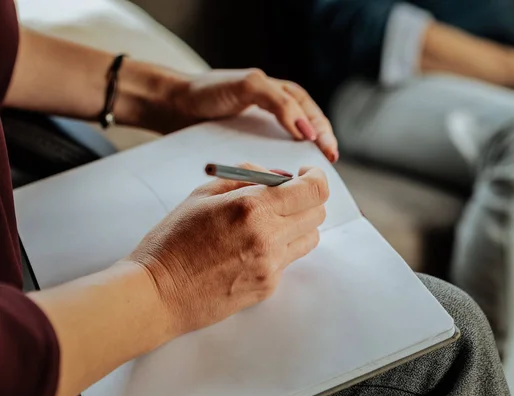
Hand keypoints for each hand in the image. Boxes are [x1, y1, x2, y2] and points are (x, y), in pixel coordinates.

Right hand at [127, 165, 328, 334]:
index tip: (305, 174)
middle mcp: (268, 237)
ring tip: (268, 223)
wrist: (157, 294)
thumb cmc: (173, 240)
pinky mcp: (269, 287)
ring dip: (298, 224)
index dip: (316, 177)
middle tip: (285, 197)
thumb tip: (278, 174)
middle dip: (307, 199)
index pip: (314, 190)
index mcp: (252, 207)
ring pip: (311, 238)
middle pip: (318, 212)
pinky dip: (280, 248)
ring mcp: (271, 266)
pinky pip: (290, 260)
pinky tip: (250, 248)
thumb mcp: (202, 194)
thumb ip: (245, 176)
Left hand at [167, 69, 338, 162]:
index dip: (322, 130)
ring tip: (312, 176)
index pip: (309, 110)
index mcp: (277, 93)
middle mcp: (273, 111)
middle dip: (320, 144)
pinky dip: (282, 167)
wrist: (174, 107)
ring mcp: (260, 129)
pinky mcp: (247, 145)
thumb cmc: (209, 91)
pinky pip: (271, 156)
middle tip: (328, 164)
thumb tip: (304, 129)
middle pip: (306, 127)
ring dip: (302, 158)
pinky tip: (285, 180)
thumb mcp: (248, 86)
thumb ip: (278, 102)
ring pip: (290, 144)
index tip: (329, 150)